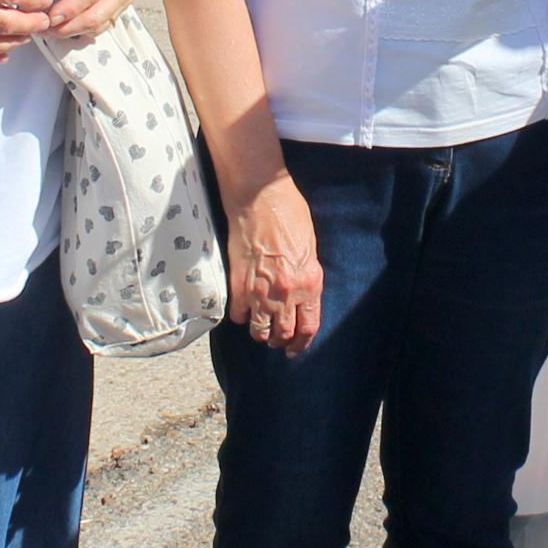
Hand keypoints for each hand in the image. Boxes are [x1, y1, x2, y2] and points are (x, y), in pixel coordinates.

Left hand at [38, 0, 146, 42]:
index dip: (73, 5)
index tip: (53, 15)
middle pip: (98, 14)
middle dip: (71, 24)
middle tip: (45, 27)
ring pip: (101, 23)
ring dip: (75, 30)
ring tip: (50, 30)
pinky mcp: (122, 4)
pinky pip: (104, 24)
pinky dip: (84, 30)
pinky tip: (65, 28)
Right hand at [227, 169, 325, 352]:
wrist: (259, 197)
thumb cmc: (289, 213)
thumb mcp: (310, 247)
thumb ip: (307, 276)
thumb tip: (303, 295)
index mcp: (310, 283)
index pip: (308, 327)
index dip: (302, 344)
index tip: (295, 350)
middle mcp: (286, 293)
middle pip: (283, 333)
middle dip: (280, 341)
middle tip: (276, 341)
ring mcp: (260, 291)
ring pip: (258, 330)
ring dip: (260, 332)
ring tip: (259, 328)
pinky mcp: (237, 284)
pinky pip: (237, 314)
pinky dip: (239, 315)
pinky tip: (242, 309)